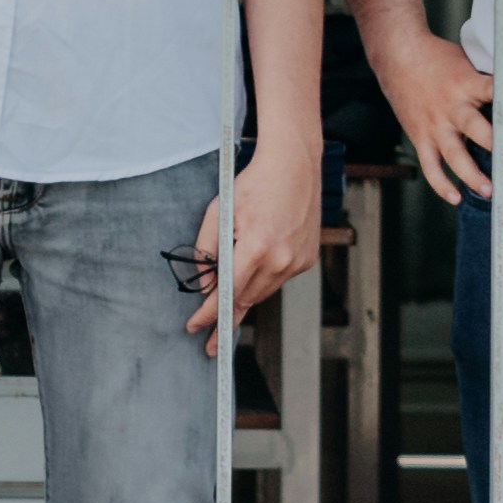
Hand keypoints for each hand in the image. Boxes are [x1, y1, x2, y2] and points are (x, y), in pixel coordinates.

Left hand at [187, 130, 327, 346]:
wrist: (293, 165)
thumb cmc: (253, 185)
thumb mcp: (218, 212)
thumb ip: (206, 251)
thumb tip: (204, 285)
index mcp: (257, 248)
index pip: (227, 293)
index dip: (209, 314)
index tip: (195, 328)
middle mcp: (281, 260)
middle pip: (246, 299)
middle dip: (226, 314)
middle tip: (209, 337)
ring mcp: (298, 262)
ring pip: (263, 292)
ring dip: (245, 295)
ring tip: (228, 300)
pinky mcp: (307, 260)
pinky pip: (279, 279)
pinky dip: (264, 277)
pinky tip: (259, 262)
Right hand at [369, 24, 501, 203]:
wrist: (398, 57)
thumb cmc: (436, 59)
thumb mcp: (465, 62)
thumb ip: (485, 81)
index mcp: (464, 83)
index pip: (490, 88)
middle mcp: (450, 107)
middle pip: (473, 126)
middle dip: (493, 142)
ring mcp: (434, 125)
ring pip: (453, 155)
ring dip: (471, 175)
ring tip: (488, 190)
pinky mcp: (420, 137)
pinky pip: (431, 166)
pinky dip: (441, 184)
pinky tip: (456, 197)